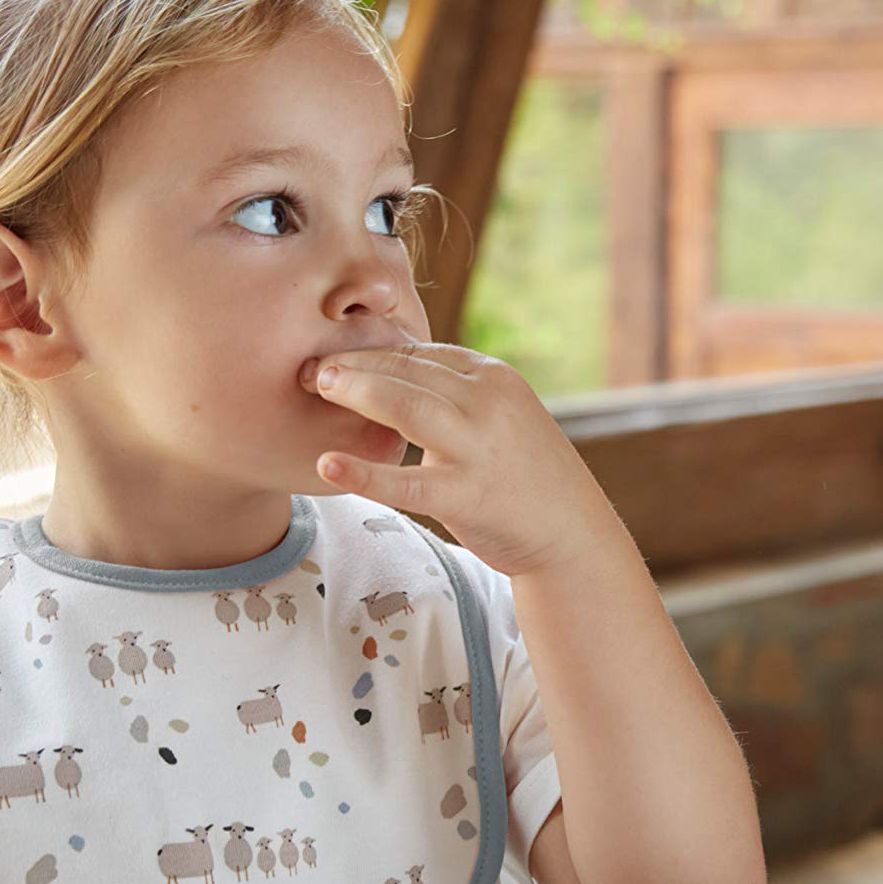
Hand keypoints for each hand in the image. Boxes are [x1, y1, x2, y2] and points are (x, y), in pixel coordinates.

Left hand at [300, 343, 620, 576]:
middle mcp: (488, 403)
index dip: (371, 350)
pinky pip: (406, 484)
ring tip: (318, 386)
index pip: (420, 353)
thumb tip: (390, 375)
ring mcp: (479, 448)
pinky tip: (327, 465)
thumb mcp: (497, 418)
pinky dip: (363, 473)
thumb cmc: (523, 475)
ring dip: (357, 392)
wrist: (571, 533)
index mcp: (493, 378)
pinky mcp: (468, 496)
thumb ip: (451, 396)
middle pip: (408, 371)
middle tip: (311, 365)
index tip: (332, 353)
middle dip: (355, 364)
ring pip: (407, 407)